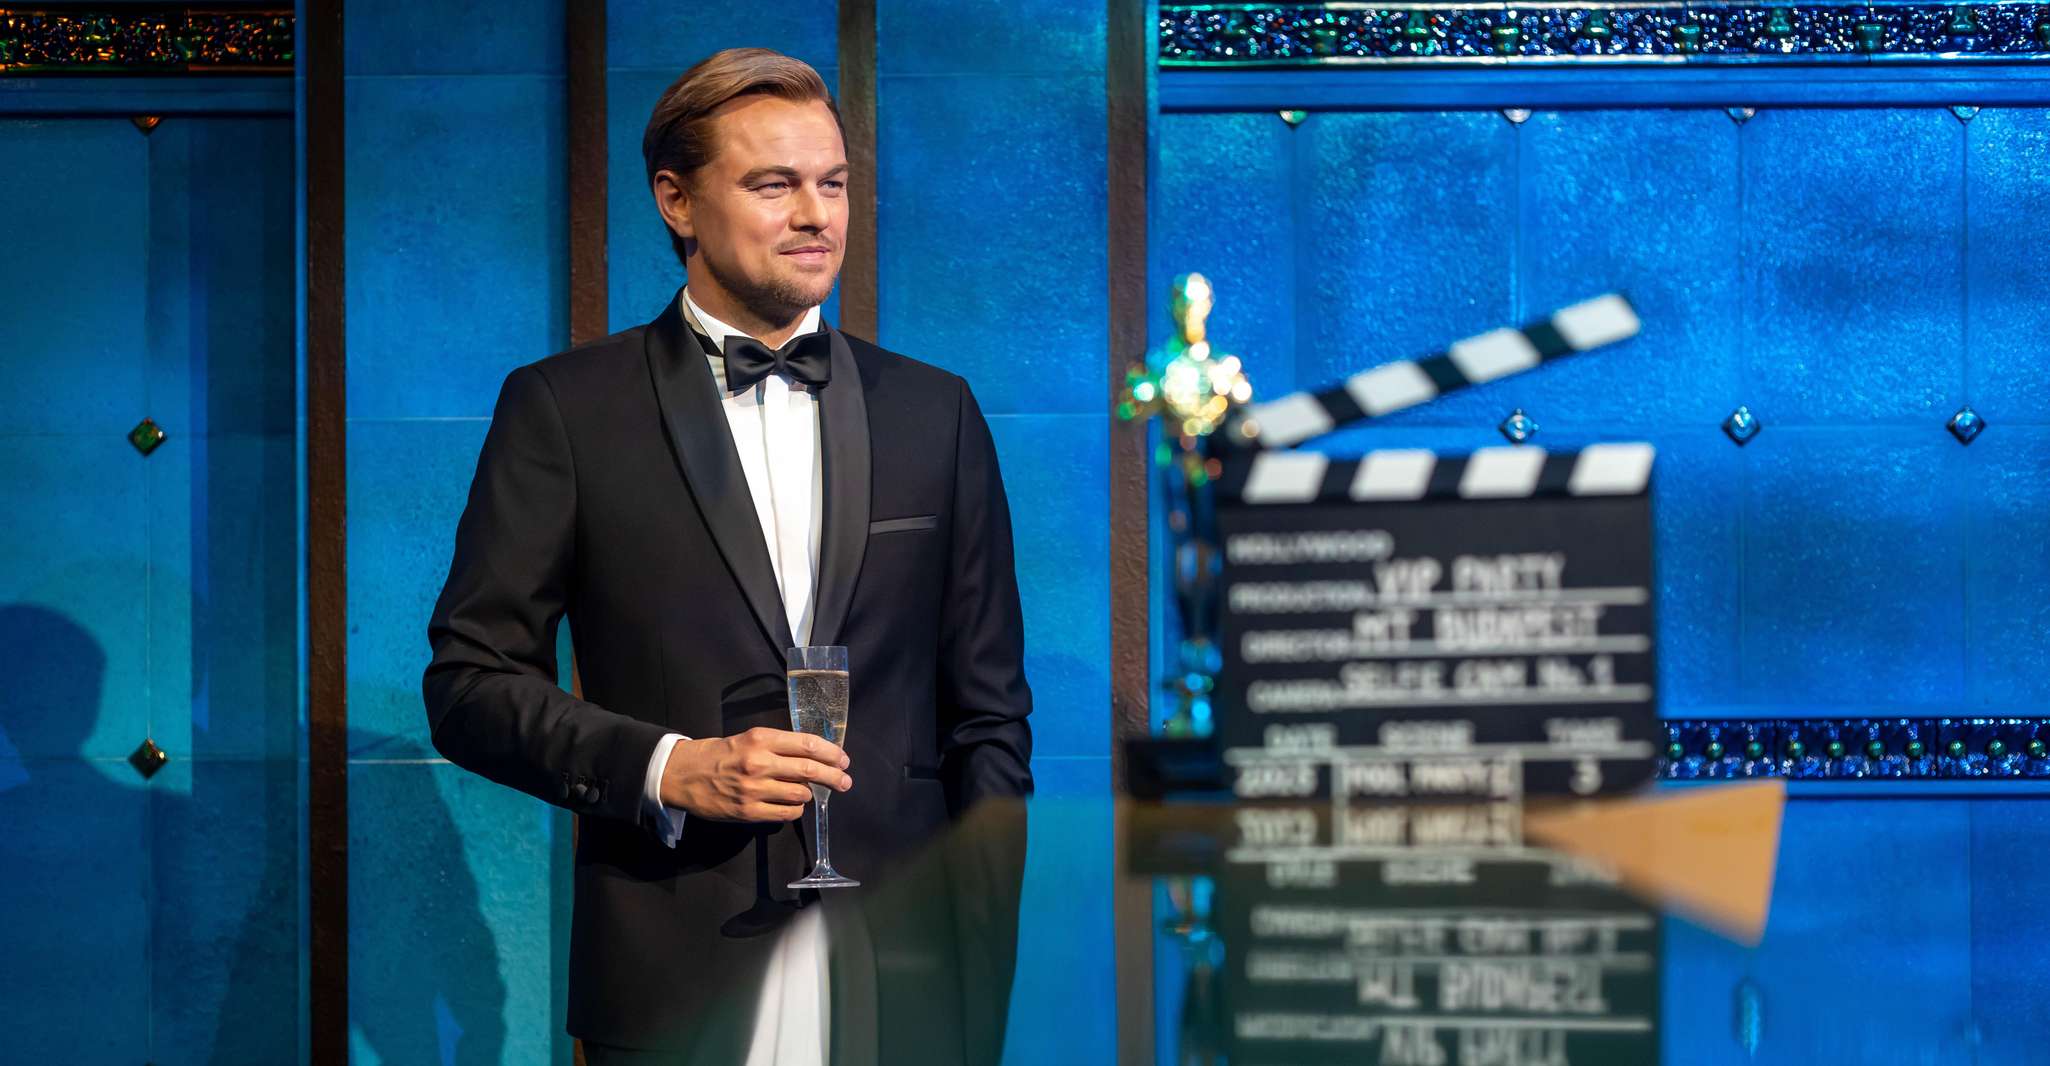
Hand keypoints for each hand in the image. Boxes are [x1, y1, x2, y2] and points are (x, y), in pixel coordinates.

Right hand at [659, 726, 851, 821]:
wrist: (683, 775)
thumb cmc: (720, 754)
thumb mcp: (748, 739)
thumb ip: (778, 746)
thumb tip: (813, 757)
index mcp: (761, 739)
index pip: (807, 744)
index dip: (831, 753)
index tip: (843, 759)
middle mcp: (759, 762)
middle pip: (809, 770)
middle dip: (834, 776)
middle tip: (846, 781)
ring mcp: (754, 789)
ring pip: (800, 794)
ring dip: (809, 794)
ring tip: (806, 792)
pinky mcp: (749, 811)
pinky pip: (786, 814)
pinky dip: (795, 810)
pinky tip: (792, 806)